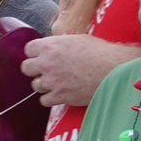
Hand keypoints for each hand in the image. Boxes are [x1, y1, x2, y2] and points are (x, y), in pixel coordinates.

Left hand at [22, 33, 138, 109]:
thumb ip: (61, 44)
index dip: (35, 53)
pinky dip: (51, 98)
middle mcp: (46, 63)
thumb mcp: (78, 39)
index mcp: (50, 46)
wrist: (113, 70)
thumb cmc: (101, 52)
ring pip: (35, 85)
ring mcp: (51, 81)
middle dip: (35, 69)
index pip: (28, 49)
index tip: (41, 56)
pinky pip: (44, 100)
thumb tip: (56, 47)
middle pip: (26, 68)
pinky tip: (60, 94)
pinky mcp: (59, 96)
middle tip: (46, 70)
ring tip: (57, 83)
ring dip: (44, 84)